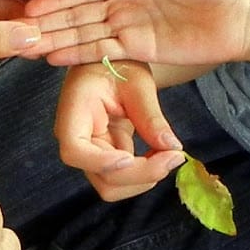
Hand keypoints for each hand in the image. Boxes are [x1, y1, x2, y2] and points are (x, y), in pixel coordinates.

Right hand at [24, 0, 249, 65]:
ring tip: (30, 46)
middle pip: (77, 14)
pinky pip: (103, 51)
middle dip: (49, 21)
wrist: (237, 15)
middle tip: (20, 29)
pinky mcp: (137, 50)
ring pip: (84, 34)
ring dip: (57, 40)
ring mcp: (126, 28)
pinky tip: (55, 57)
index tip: (31, 5)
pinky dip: (79, 54)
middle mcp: (119, 4)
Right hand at [56, 62, 184, 201]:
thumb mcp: (138, 83)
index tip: (131, 158)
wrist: (112, 64)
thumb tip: (171, 147)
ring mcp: (89, 151)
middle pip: (100, 175)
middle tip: (174, 156)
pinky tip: (160, 153)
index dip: (101, 162)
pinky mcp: (105, 157)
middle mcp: (76, 138)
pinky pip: (122, 179)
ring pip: (111, 185)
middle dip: (140, 174)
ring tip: (168, 154)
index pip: (74, 150)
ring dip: (144, 178)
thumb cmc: (119, 64)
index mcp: (74, 111)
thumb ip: (151, 116)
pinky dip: (145, 174)